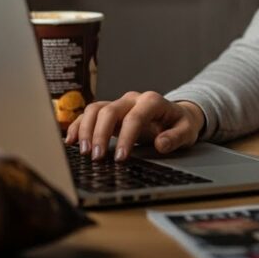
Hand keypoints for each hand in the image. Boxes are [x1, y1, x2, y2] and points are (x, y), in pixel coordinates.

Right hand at [64, 91, 204, 160]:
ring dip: (86, 130)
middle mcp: (133, 99)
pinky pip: (89, 114)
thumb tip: (161, 144)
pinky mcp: (110, 111)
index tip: (122, 158)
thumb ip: (176, 137)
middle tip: (97, 158)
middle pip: (109, 111)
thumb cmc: (180, 124)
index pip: (135, 117)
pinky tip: (71, 141)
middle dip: (101, 135)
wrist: (176, 115)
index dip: (126, 137)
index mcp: (152, 101)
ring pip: (95, 109)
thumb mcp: (187, 131)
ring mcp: (119, 103)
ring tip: (85, 153)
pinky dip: (79, 126)